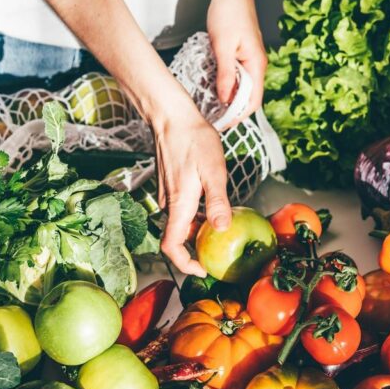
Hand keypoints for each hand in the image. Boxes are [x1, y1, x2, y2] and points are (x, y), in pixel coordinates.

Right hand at [155, 101, 231, 275]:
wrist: (173, 118)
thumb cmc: (194, 141)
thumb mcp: (213, 172)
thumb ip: (217, 202)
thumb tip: (221, 229)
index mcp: (178, 206)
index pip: (171, 247)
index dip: (184, 264)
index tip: (202, 270)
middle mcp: (169, 204)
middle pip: (178, 238)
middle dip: (196, 249)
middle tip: (219, 252)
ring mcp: (168, 196)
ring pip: (181, 224)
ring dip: (198, 231)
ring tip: (221, 228)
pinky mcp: (170, 187)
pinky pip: (181, 211)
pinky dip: (195, 216)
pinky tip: (212, 207)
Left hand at [207, 0, 266, 119]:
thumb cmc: (229, 12)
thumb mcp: (222, 46)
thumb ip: (225, 74)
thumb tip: (225, 98)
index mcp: (256, 65)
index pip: (252, 101)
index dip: (238, 116)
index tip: (222, 123)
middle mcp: (256, 65)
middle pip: (248, 97)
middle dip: (232, 110)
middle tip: (213, 118)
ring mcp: (249, 61)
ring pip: (241, 88)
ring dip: (228, 98)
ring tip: (211, 106)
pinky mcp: (241, 56)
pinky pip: (236, 77)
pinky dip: (226, 85)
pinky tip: (213, 87)